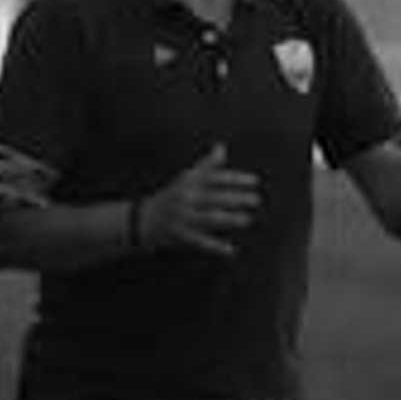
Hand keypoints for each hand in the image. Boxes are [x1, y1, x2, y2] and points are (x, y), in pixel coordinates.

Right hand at [139, 145, 261, 256]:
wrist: (144, 218)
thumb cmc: (172, 196)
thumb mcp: (186, 178)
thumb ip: (206, 165)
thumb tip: (221, 147)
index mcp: (189, 182)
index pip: (215, 177)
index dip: (236, 179)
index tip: (255, 181)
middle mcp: (185, 198)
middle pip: (213, 197)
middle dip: (235, 198)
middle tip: (256, 200)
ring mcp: (182, 217)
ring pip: (208, 218)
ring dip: (228, 219)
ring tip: (247, 220)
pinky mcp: (180, 235)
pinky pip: (200, 242)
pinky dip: (216, 247)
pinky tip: (232, 251)